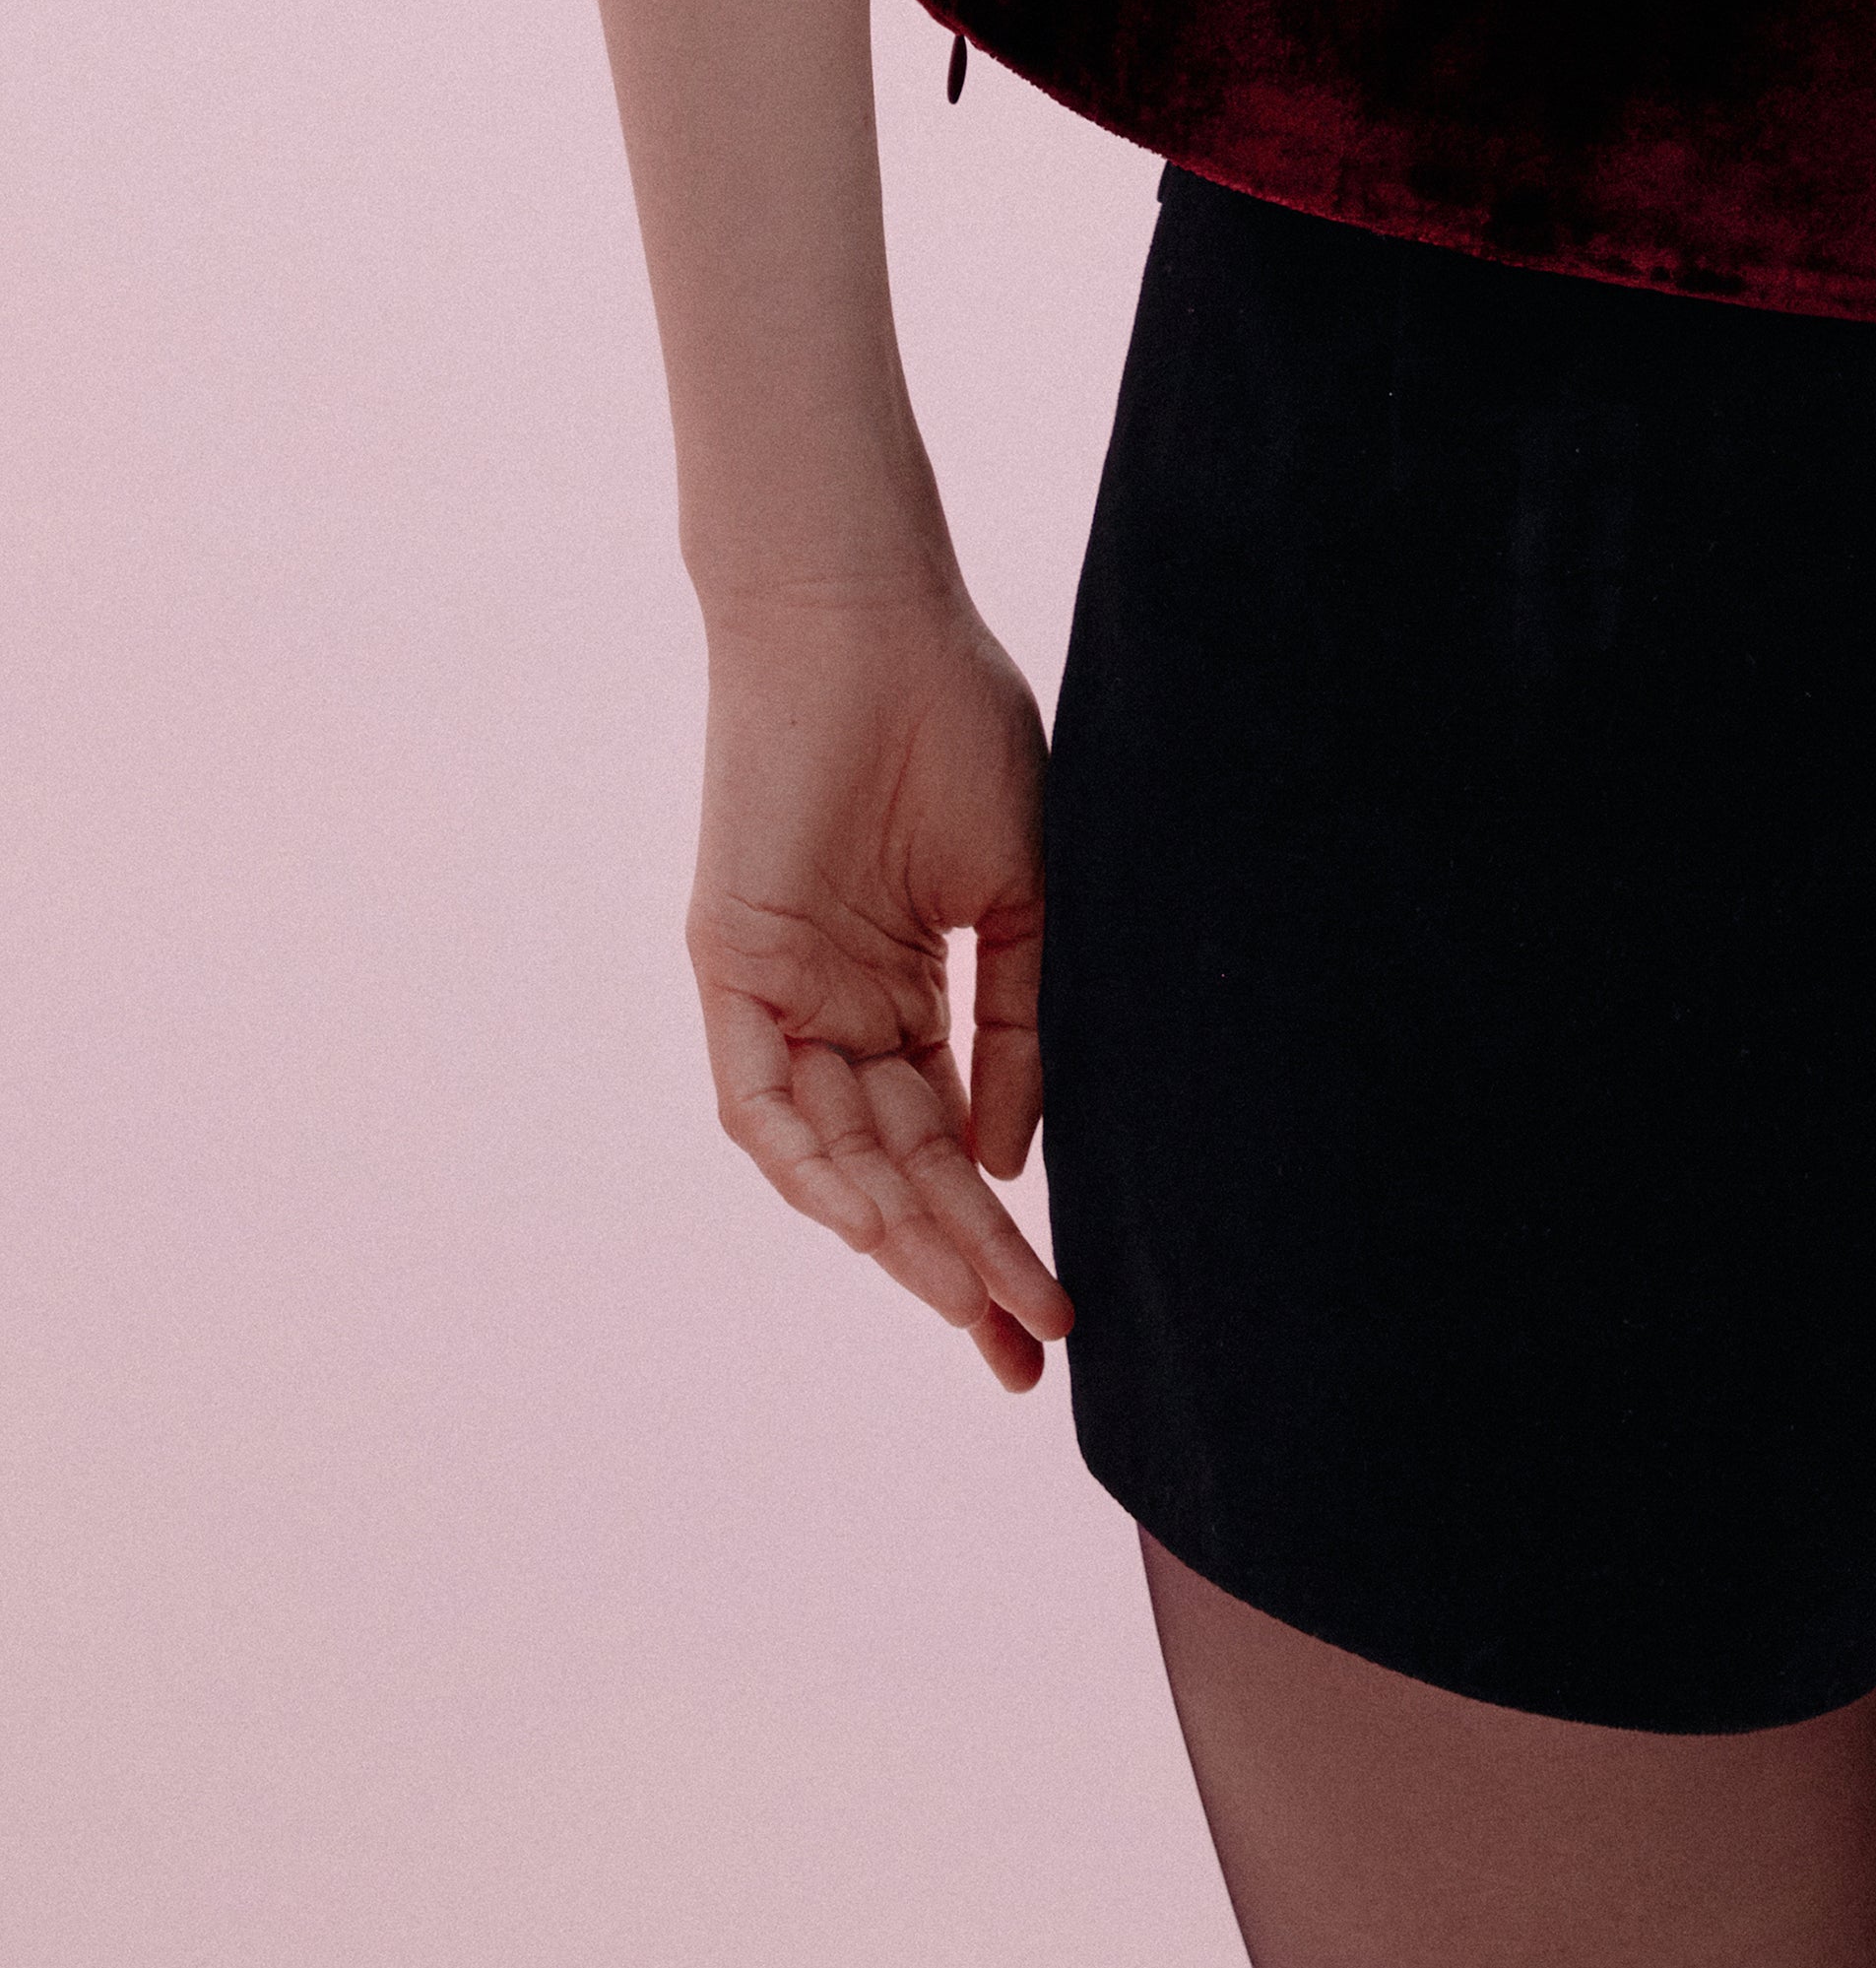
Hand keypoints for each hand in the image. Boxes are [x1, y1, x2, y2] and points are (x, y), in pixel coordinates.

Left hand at [685, 583, 1072, 1389]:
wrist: (875, 620)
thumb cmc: (956, 724)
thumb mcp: (1018, 893)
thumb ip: (1016, 1024)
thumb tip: (1009, 1161)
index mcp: (902, 992)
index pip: (948, 1145)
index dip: (996, 1232)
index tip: (1054, 1316)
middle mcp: (835, 1011)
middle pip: (897, 1172)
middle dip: (958, 1266)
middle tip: (1024, 1348)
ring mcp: (779, 994)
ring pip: (834, 1155)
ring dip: (900, 1234)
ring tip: (978, 1297)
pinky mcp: (730, 964)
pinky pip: (761, 1099)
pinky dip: (812, 1162)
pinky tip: (873, 1219)